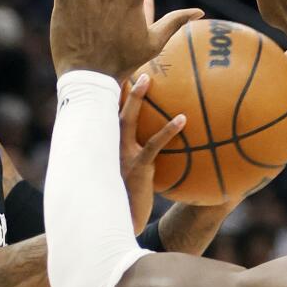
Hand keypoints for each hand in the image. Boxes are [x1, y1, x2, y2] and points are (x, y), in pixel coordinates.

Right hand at [120, 73, 185, 233]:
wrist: (119, 224)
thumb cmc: (126, 200)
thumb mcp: (126, 177)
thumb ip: (137, 157)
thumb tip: (152, 145)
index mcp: (105, 145)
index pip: (103, 113)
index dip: (107, 92)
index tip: (113, 70)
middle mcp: (108, 147)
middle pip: (109, 108)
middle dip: (115, 85)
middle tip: (125, 63)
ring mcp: (121, 155)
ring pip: (127, 120)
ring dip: (137, 98)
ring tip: (148, 78)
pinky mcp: (138, 167)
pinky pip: (153, 144)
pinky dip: (168, 130)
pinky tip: (184, 118)